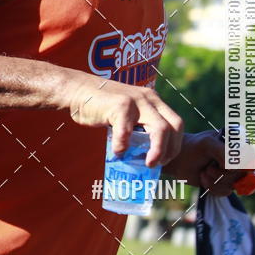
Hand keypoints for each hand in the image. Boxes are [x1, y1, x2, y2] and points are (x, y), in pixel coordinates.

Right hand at [67, 74, 183, 166]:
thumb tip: (144, 154)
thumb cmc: (101, 106)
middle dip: (172, 149)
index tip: (164, 159)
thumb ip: (138, 125)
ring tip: (148, 163)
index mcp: (153, 100)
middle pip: (175, 126)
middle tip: (158, 164)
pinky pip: (127, 132)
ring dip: (158, 150)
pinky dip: (123, 146)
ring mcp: (136, 101)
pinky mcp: (120, 105)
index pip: (177, 123)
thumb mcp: (128, 112)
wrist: (77, 90)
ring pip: (160, 129)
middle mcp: (149, 99)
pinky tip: (117, 152)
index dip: (175, 144)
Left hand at [162, 130, 250, 195]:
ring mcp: (232, 173)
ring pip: (233, 184)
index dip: (245, 166)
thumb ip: (224, 152)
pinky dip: (212, 187)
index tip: (231, 167)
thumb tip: (235, 166)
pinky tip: (203, 178)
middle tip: (209, 166)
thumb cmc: (193, 147)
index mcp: (239, 145)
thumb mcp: (208, 144)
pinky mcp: (224, 184)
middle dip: (223, 173)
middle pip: (243, 175)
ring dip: (215, 180)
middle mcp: (239, 160)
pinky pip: (225, 192)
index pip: (254, 159)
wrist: (179, 160)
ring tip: (204, 171)